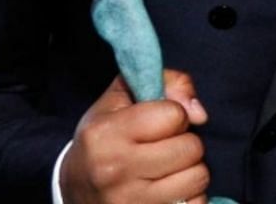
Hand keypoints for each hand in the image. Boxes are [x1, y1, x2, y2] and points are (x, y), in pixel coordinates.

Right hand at [61, 72, 211, 203]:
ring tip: (165, 170)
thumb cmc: (103, 139)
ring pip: (198, 176)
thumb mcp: (122, 98)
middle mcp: (115, 170)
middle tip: (162, 149)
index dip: (174, 116)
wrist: (75, 191)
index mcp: (106, 134)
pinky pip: (196, 203)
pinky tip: (166, 192)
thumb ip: (167, 83)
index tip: (157, 125)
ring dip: (189, 171)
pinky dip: (189, 196)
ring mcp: (131, 201)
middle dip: (184, 144)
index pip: (174, 115)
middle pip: (191, 148)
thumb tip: (200, 114)